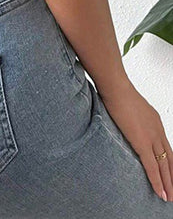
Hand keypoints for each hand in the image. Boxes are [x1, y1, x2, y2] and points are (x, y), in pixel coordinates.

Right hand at [100, 82, 172, 201]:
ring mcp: (151, 138)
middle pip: (170, 159)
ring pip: (164, 166)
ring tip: (170, 197)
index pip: (166, 147)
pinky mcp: (142, 143)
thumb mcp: (129, 105)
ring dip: (168, 184)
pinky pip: (152, 167)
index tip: (171, 173)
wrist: (116, 88)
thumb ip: (131, 116)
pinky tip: (161, 193)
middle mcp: (158, 131)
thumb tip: (124, 120)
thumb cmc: (117, 91)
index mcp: (155, 122)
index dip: (170, 162)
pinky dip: (158, 182)